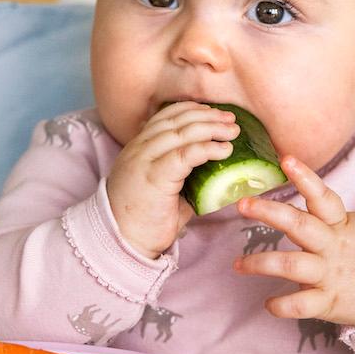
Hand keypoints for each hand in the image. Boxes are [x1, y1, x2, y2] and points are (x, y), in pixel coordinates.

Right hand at [107, 102, 239, 258]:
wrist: (121, 243)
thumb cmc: (142, 222)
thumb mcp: (161, 190)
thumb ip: (180, 177)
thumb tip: (211, 176)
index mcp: (138, 149)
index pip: (165, 117)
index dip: (191, 110)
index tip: (213, 112)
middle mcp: (138, 149)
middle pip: (176, 120)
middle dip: (207, 116)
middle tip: (230, 119)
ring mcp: (144, 161)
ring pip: (181, 133)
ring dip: (211, 128)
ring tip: (232, 132)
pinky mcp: (154, 176)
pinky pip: (185, 155)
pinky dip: (207, 148)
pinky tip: (224, 150)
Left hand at [235, 155, 354, 340]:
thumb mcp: (353, 225)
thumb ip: (326, 214)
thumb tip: (293, 192)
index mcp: (340, 224)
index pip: (323, 196)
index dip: (305, 177)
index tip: (286, 159)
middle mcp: (333, 246)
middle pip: (300, 225)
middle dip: (269, 213)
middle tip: (243, 204)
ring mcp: (331, 274)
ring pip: (293, 266)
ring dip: (262, 263)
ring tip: (239, 265)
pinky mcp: (330, 302)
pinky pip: (302, 304)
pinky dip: (282, 305)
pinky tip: (268, 303)